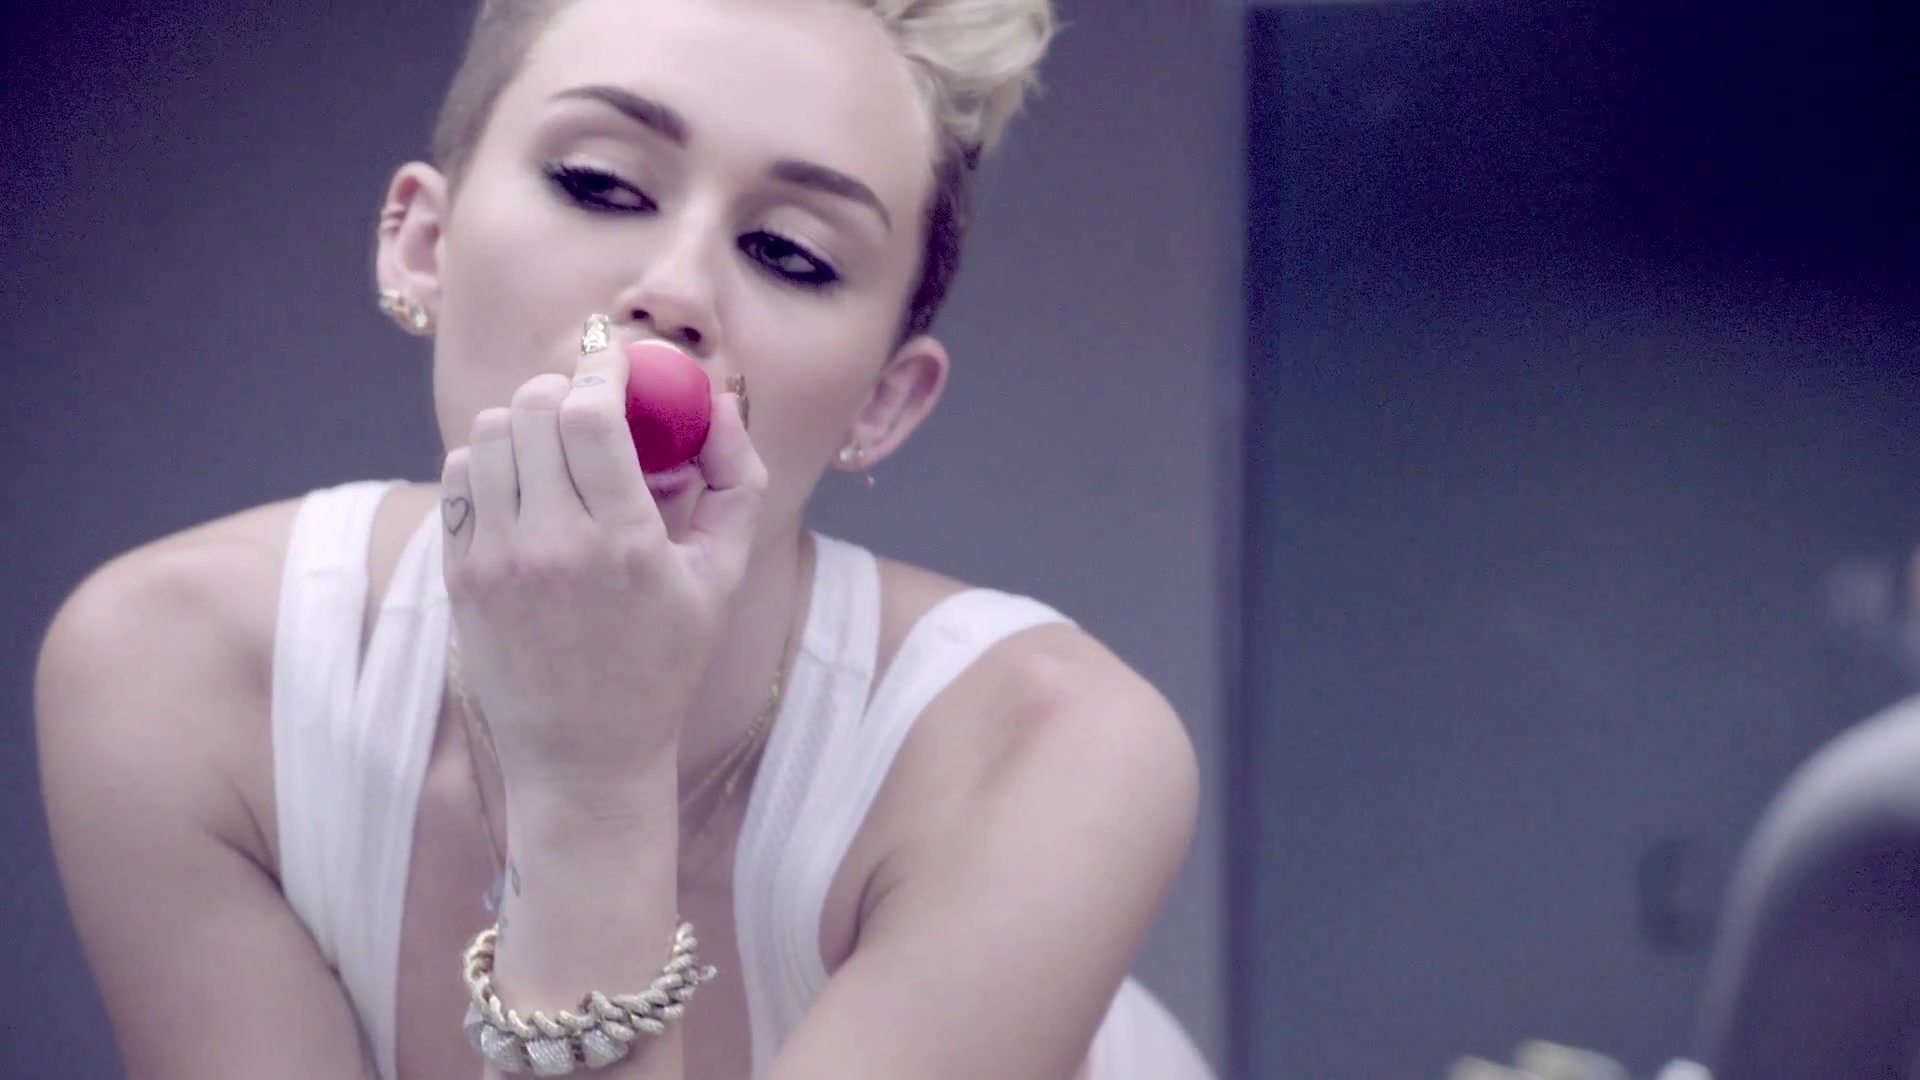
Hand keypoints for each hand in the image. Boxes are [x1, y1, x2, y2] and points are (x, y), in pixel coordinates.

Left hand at [438, 315, 765, 805]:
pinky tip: (522, 488)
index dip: (601, 373)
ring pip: (488, 435)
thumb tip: (721, 401)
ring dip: (524, 425)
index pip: (589, 415)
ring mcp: (495, 562)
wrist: (585, 756)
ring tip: (554, 451)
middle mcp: (550, 547)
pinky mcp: (460, 576)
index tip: (616, 367)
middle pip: (532, 410)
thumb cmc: (664, 664)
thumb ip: (737, 480)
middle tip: (588, 409)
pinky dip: (490, 463)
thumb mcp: (722, 577)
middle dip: (563, 392)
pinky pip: (459, 478)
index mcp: (623, 544)